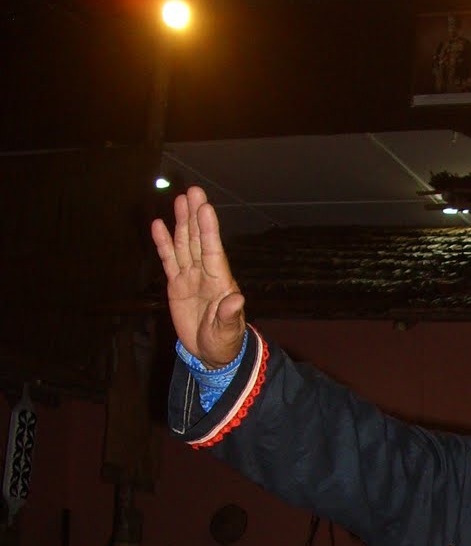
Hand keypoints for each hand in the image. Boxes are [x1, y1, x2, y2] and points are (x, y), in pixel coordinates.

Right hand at [150, 186, 245, 366]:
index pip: (212, 251)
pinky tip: (159, 225)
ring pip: (184, 244)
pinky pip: (169, 260)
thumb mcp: (226, 331)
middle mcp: (205, 274)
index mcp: (220, 282)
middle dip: (195, 216)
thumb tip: (236, 299)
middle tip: (193, 191)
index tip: (206, 208)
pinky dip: (164, 243)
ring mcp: (190, 277)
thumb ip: (228, 315)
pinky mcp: (176, 284)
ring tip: (180, 200)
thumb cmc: (224, 342)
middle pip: (198, 240)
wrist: (210, 354)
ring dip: (181, 223)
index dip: (208, 230)